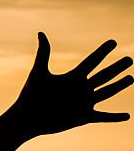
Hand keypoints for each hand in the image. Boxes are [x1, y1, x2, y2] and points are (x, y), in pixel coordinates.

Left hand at [8, 32, 131, 138]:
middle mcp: (80, 89)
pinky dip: (114, 118)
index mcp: (72, 77)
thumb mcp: (39, 72)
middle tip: (129, 59)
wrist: (27, 118)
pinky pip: (103, 117)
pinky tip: (127, 116)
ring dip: (119, 86)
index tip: (113, 41)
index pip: (92, 61)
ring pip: (107, 93)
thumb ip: (44, 53)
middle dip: (117, 68)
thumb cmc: (30, 95)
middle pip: (104, 76)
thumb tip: (41, 32)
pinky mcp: (83, 118)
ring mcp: (83, 103)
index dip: (102, 51)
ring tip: (131, 78)